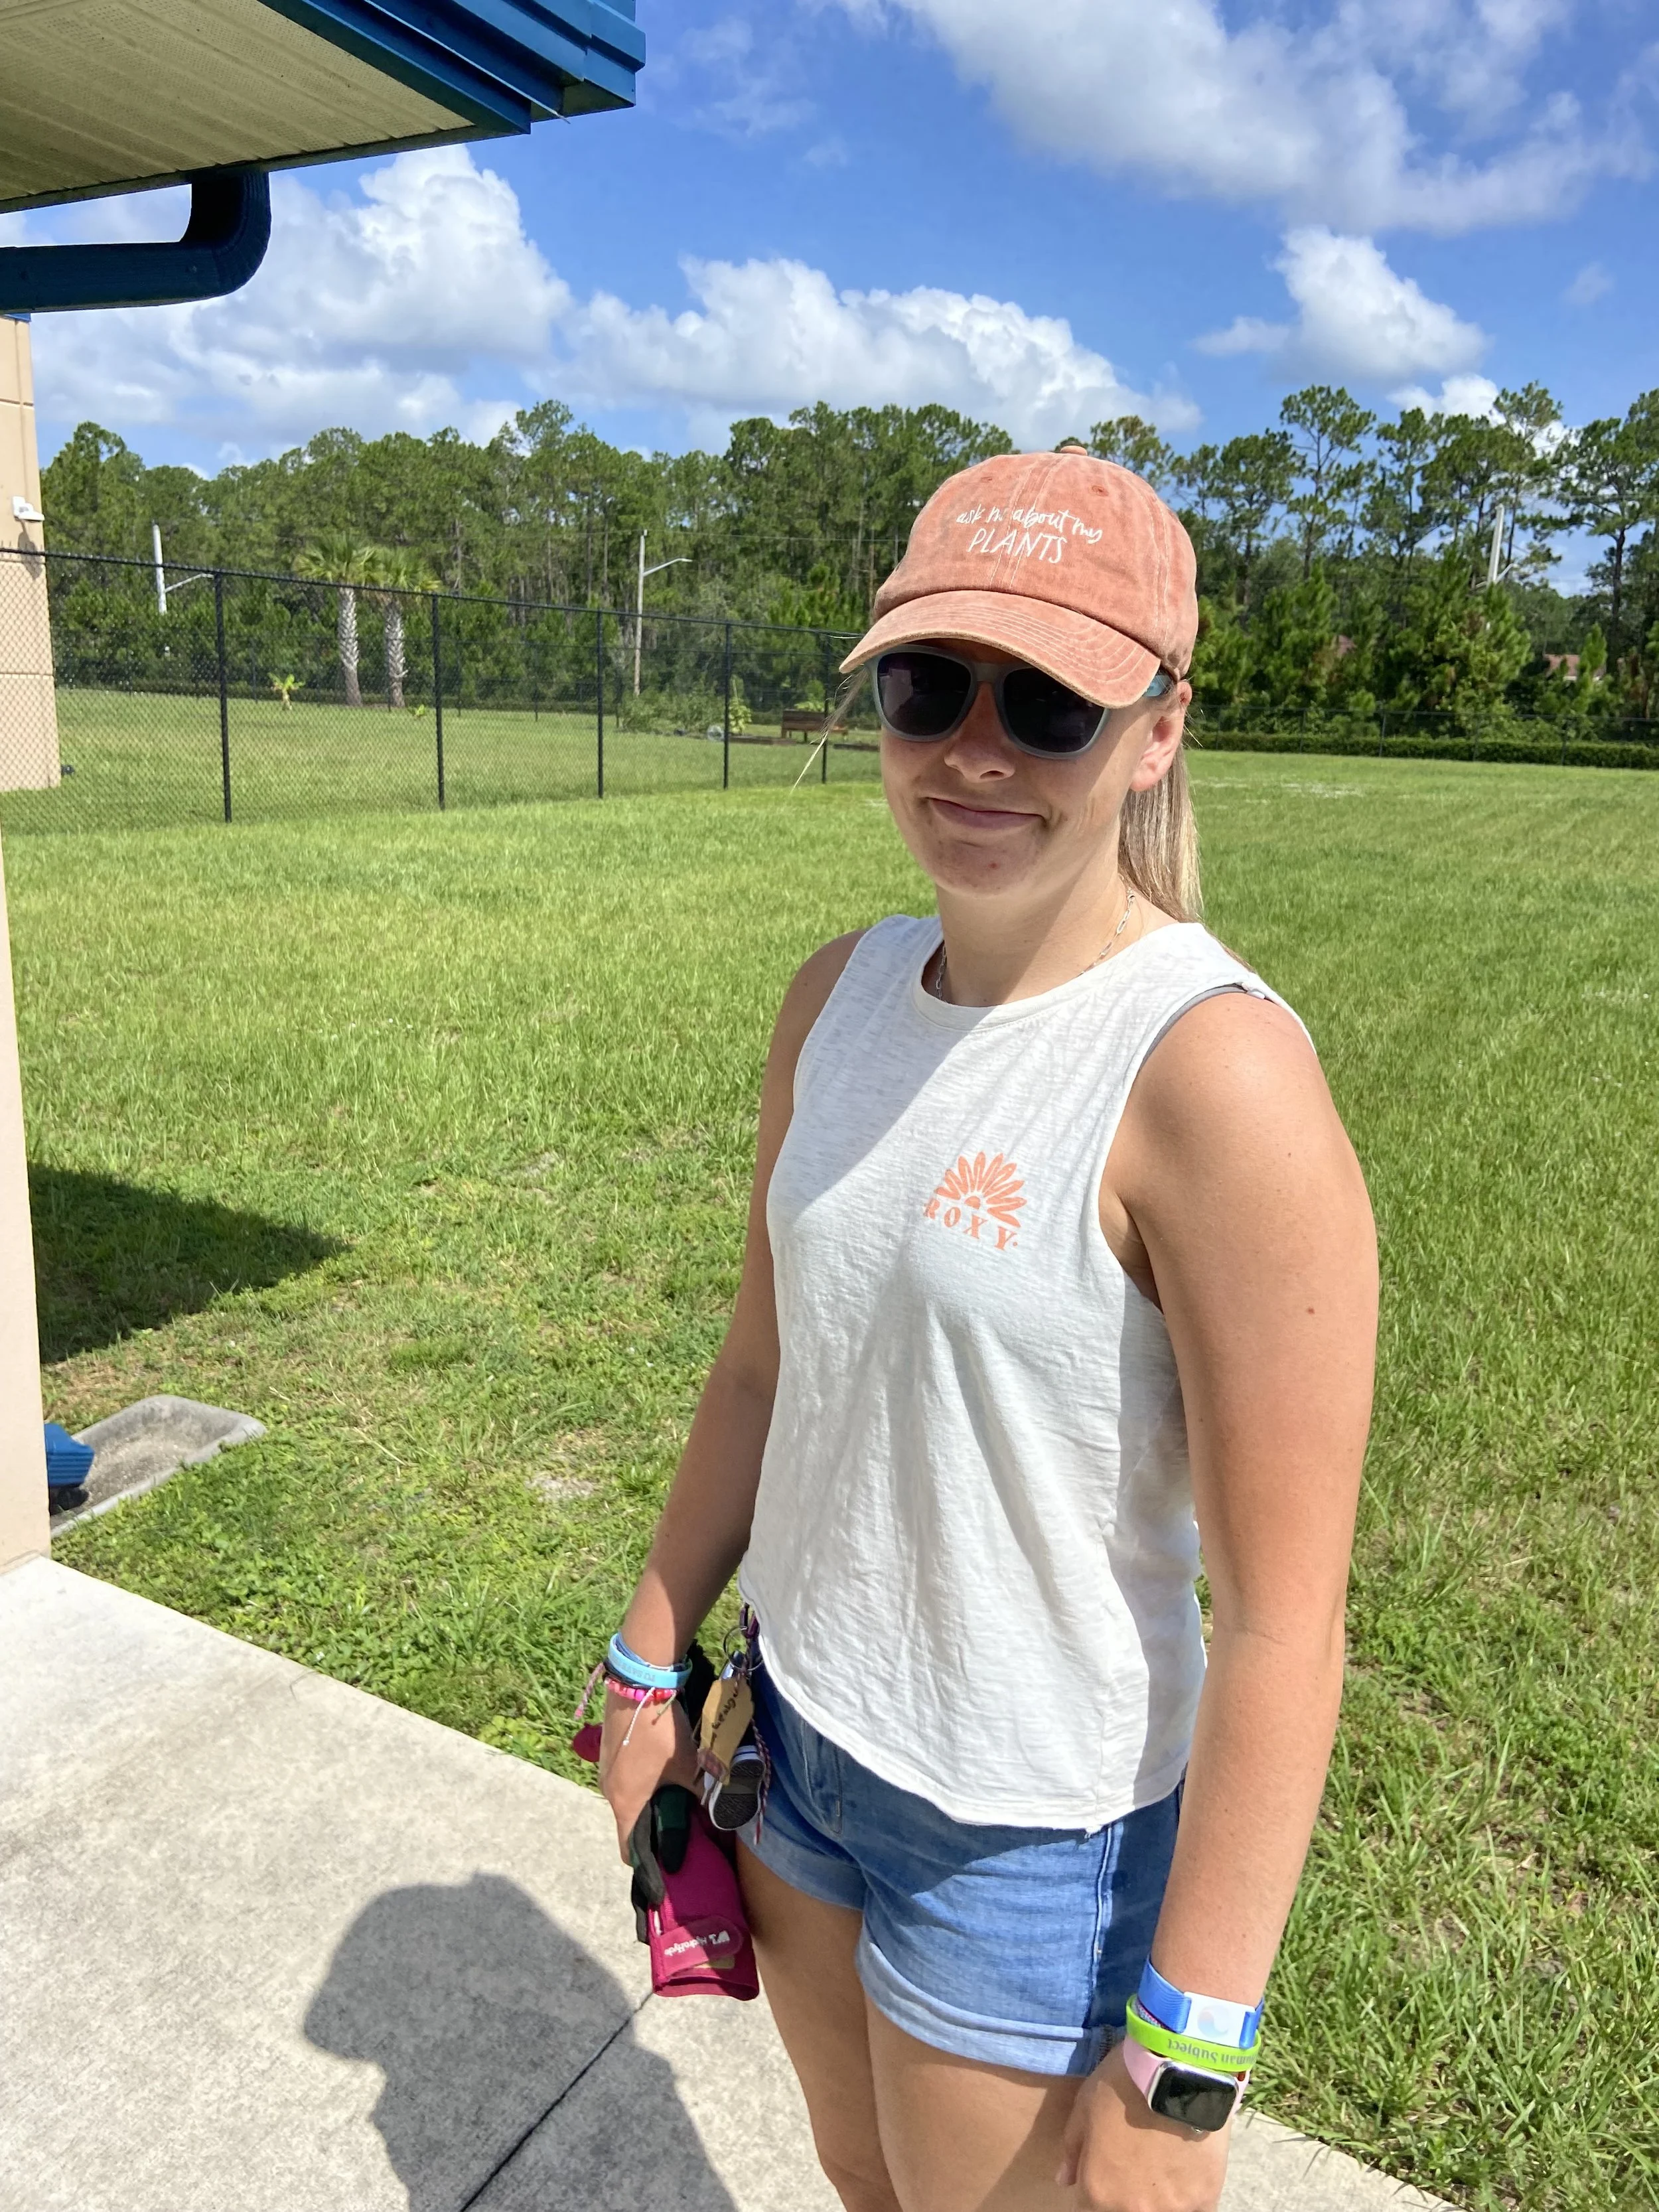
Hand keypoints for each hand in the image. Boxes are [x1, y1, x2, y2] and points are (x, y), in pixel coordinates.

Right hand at [598, 1687, 700, 1860]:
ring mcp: (607, 1769)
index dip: (649, 1862)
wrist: (638, 1683)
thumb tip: (724, 1816)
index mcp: (625, 1804)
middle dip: (654, 1829)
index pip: (628, 1851)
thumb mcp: (690, 1767)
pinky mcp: (611, 1749)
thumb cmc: (662, 1733)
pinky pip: (626, 1777)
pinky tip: (664, 1771)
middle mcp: (609, 1791)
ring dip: (649, 1802)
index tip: (671, 1862)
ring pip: (629, 1798)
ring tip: (678, 1797)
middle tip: (684, 1827)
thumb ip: (704, 1795)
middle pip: (630, 1823)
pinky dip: (643, 1782)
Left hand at [1057, 2041, 1230, 2211]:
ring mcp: (1170, 2208)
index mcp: (1098, 2191)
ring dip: (1159, 2195)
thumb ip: (1073, 2149)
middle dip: (1127, 2189)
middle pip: (1125, 2210)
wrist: (1176, 2069)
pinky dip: (1189, 2197)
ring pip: (1161, 2210)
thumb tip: (1064, 2181)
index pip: (1090, 2209)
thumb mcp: (1084, 2108)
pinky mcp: (1204, 2199)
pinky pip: (1194, 2209)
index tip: (1109, 2165)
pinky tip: (1188, 2172)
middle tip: (1138, 2156)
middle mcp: (1132, 2209)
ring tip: (1165, 2161)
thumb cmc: (1122, 2084)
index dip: (1099, 2184)